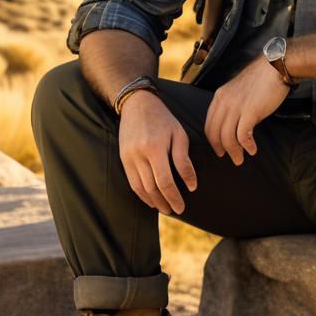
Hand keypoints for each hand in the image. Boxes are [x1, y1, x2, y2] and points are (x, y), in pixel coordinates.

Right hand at [117, 90, 196, 214]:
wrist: (138, 104)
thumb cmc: (164, 119)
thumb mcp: (179, 135)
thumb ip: (184, 160)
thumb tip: (191, 185)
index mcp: (154, 148)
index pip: (164, 181)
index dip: (173, 197)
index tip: (182, 207)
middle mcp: (139, 155)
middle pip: (152, 188)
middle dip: (164, 202)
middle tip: (176, 211)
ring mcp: (128, 158)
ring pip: (140, 188)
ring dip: (153, 201)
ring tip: (165, 208)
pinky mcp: (123, 159)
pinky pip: (132, 182)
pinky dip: (142, 194)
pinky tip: (151, 199)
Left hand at [204, 53, 290, 164]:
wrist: (275, 67)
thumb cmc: (261, 78)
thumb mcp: (239, 90)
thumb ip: (234, 105)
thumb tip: (237, 124)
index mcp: (220, 96)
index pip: (209, 124)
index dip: (213, 140)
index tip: (219, 149)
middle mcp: (224, 102)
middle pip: (215, 133)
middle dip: (221, 149)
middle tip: (230, 158)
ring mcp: (236, 106)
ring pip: (227, 137)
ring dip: (234, 152)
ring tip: (240, 159)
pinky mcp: (250, 111)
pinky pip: (242, 135)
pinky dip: (246, 146)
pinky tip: (252, 149)